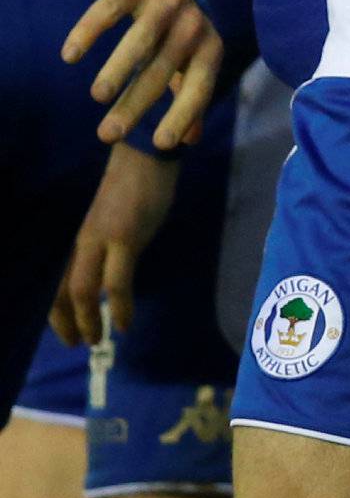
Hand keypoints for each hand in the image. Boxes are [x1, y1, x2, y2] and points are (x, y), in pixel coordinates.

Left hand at [50, 142, 179, 344]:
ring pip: (82, 291)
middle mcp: (80, 241)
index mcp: (77, 237)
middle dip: (67, 324)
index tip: (67, 333)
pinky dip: (120, 308)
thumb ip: (105, 246)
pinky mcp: (124, 238)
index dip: (57, 314)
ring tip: (97, 339)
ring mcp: (100, 239)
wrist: (148, 153)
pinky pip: (116, 283)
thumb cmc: (133, 183)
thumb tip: (107, 277)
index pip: (54, 284)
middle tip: (77, 344)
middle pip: (60, 293)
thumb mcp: (111, 219)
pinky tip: (125, 323)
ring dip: (89, 321)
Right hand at [62, 0, 223, 148]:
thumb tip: (191, 140)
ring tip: (98, 96)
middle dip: (134, 104)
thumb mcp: (191, 61)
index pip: (198, 88)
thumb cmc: (179, 30)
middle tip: (107, 136)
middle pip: (162, 70)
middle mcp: (193, 23)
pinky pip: (110, 8)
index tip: (162, 144)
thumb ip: (189, 96)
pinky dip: (89, 30)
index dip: (183, 115)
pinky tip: (70, 55)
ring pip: (141, 38)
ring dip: (119, 68)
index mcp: (209, 49)